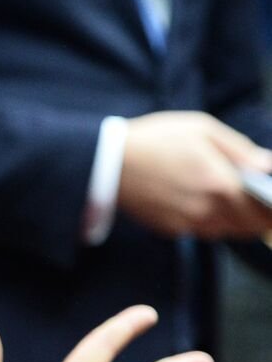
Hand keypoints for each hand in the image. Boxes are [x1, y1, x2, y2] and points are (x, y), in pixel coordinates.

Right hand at [118, 111, 271, 238]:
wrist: (107, 163)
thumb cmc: (156, 140)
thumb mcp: (203, 130)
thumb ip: (241, 151)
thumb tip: (268, 165)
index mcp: (220, 184)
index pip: (263, 211)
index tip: (271, 199)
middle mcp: (206, 210)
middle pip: (248, 227)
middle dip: (259, 217)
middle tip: (260, 201)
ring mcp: (186, 223)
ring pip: (226, 231)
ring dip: (235, 220)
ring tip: (233, 201)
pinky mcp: (170, 229)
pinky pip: (201, 230)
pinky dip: (210, 221)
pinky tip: (202, 202)